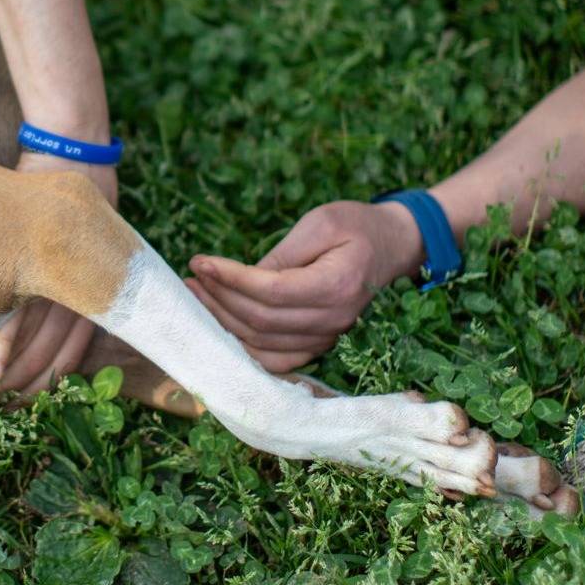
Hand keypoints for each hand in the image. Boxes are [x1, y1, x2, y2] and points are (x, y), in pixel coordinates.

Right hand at [0, 150, 116, 394]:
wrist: (70, 149)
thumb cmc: (60, 196)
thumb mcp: (65, 240)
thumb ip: (54, 278)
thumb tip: (24, 323)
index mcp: (91, 284)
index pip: (77, 342)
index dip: (56, 372)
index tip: (31, 396)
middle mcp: (85, 283)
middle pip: (60, 345)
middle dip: (34, 378)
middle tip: (9, 404)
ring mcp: (66, 272)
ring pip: (42, 335)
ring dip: (18, 366)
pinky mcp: (46, 257)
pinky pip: (24, 310)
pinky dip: (7, 340)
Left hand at [185, 200, 422, 372]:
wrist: (393, 248)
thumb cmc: (356, 227)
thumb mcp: (321, 224)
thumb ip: (283, 253)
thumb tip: (243, 279)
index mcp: (336, 285)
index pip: (270, 291)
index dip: (230, 279)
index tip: (200, 261)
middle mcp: (332, 320)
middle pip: (260, 320)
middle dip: (218, 298)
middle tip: (191, 277)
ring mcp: (327, 337)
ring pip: (261, 343)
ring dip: (222, 321)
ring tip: (196, 295)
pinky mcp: (318, 344)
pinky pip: (274, 360)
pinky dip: (243, 348)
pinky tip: (218, 325)